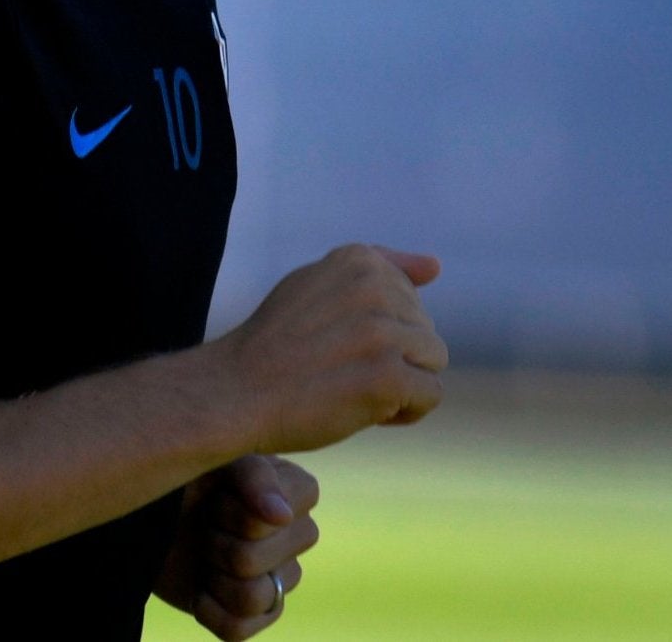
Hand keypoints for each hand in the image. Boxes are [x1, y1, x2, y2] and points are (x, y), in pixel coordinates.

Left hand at [154, 455, 318, 639]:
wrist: (146, 509)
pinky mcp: (254, 614)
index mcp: (297, 492)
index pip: (280, 518)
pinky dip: (207, 609)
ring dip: (213, 575)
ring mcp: (279, 578)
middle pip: (259, 559)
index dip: (238, 511)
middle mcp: (296, 536)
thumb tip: (282, 516)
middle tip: (204, 522)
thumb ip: (253, 474)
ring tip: (203, 553)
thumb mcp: (214, 459)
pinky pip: (237, 630)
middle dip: (218, 541)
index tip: (217, 491)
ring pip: (252, 597)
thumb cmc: (184, 474)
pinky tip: (199, 587)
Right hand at [218, 244, 447, 453]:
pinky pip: (431, 396)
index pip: (409, 299)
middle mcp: (373, 287)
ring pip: (433, 361)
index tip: (337, 339)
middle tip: (338, 368)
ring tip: (355, 389)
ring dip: (402, 383)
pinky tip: (366, 411)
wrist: (235, 392)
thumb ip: (375, 269)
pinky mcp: (388, 376)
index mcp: (357, 259)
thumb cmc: (277, 344)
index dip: (379, 329)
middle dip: (393, 356)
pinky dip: (404, 412)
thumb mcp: (317, 285)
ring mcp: (381, 332)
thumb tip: (436, 265)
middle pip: (424, 330)